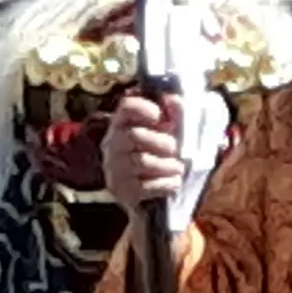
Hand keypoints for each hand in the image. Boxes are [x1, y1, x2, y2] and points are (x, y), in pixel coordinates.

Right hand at [101, 90, 186, 215]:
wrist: (143, 192)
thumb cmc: (157, 154)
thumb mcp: (166, 132)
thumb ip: (173, 113)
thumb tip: (174, 99)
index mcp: (122, 124)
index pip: (126, 107)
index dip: (143, 107)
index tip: (159, 115)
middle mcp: (113, 144)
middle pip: (135, 135)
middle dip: (162, 142)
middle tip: (174, 148)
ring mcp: (115, 169)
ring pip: (143, 161)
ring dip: (168, 165)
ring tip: (178, 168)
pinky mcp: (123, 191)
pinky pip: (147, 186)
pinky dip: (166, 184)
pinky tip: (174, 181)